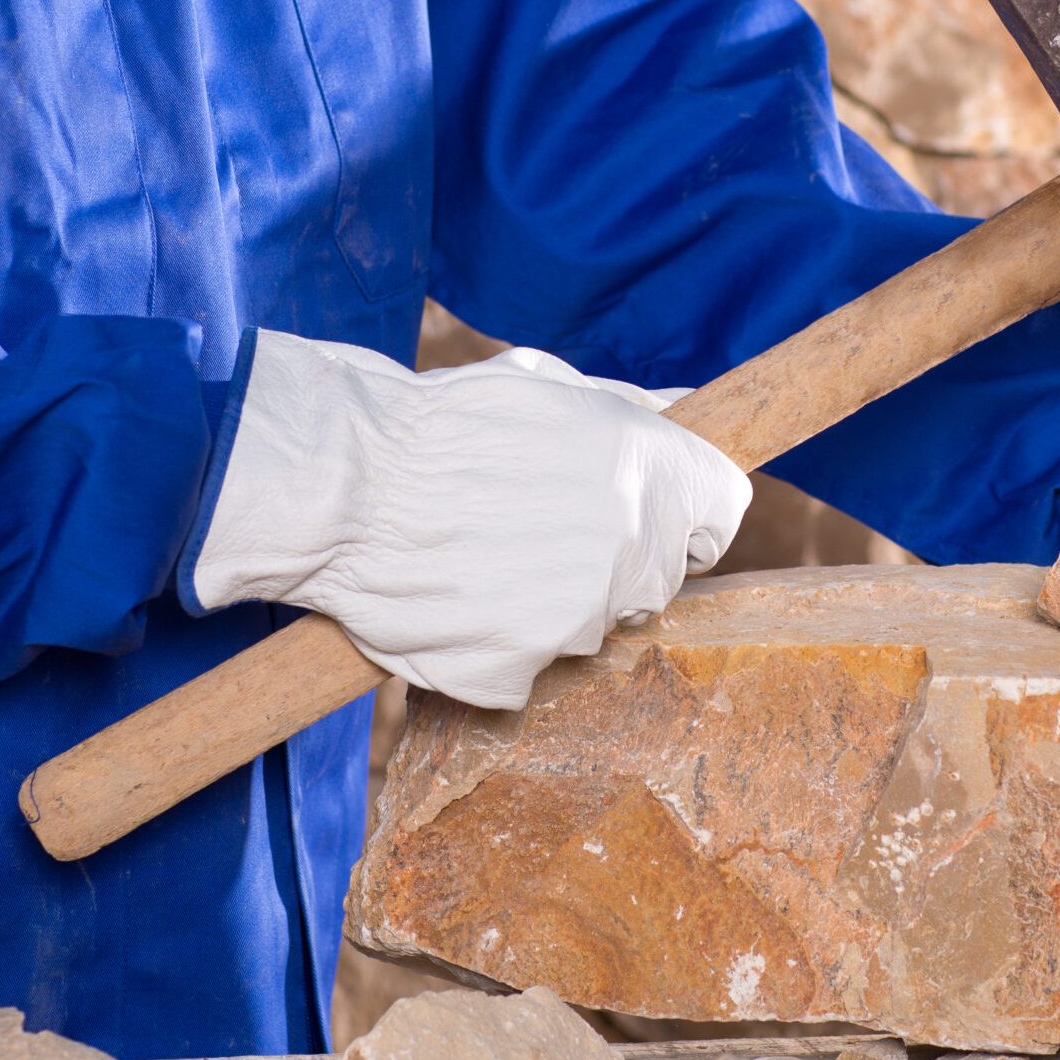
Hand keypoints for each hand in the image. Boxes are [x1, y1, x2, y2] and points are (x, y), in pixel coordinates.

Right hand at [188, 332, 749, 708]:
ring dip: (549, 604)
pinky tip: (453, 599)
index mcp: (651, 471)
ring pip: (588, 628)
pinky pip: (525, 670)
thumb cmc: (441, 423)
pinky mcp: (519, 674)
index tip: (645, 513)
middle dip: (610, 561)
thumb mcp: (547, 386)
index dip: (681, 512)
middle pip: (655, 579)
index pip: (720, 511)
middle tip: (533, 529)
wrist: (339, 485)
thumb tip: (688, 410)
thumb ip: (631, 411)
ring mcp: (578, 622)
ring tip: (478, 556)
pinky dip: (495, 646)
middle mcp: (630, 550)